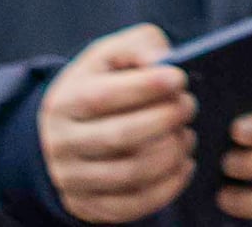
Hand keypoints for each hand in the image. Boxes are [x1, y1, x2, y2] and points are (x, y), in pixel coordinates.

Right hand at [37, 27, 192, 224]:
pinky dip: (166, 188)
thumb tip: (160, 61)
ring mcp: (72, 180)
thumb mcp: (111, 54)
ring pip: (129, 175)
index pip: (102, 98)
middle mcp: (62, 145)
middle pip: (119, 138)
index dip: (145, 88)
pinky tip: (183, 165)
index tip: (180, 79)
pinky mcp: (88, 206)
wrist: (65, 130)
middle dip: (165, 120)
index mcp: (66, 102)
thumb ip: (138, 46)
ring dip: (170, 154)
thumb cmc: (102, 83)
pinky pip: (131, 206)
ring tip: (187, 135)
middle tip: (189, 106)